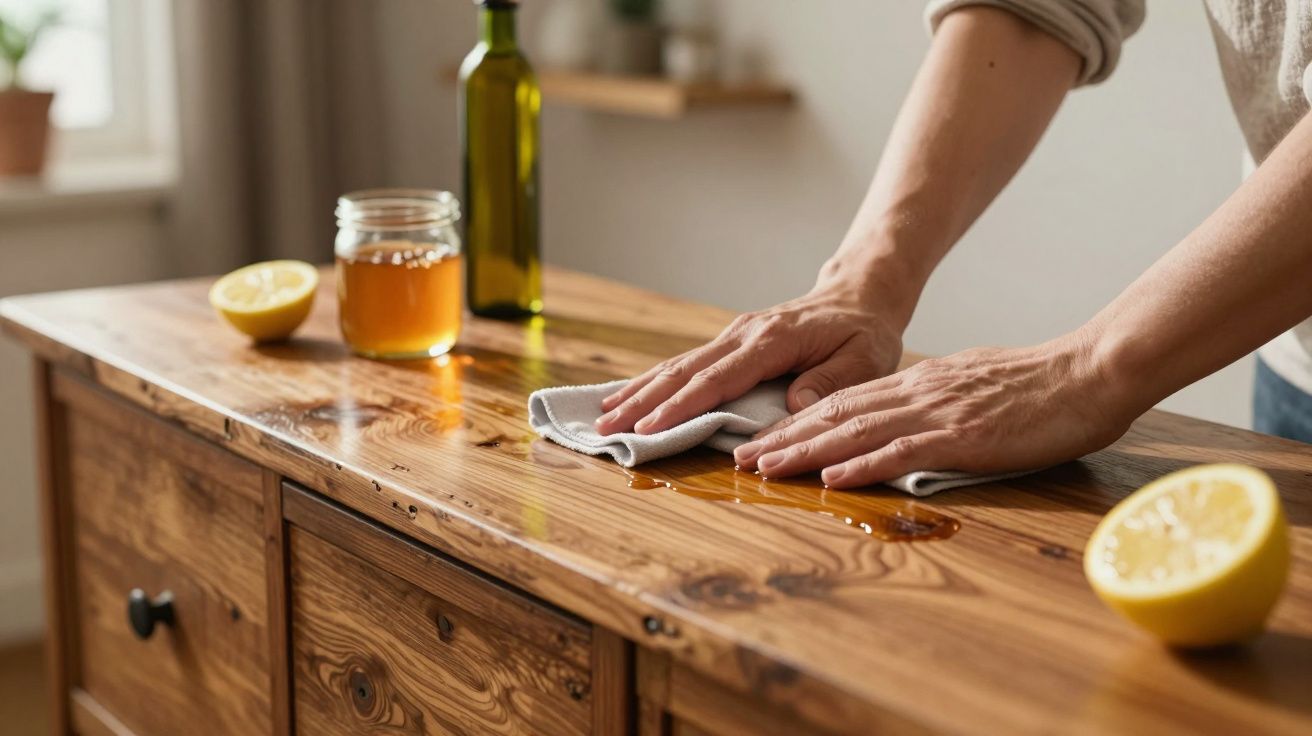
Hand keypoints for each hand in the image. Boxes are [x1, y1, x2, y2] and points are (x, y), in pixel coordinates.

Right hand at [594, 281, 905, 435]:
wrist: (858, 297)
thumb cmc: (864, 333)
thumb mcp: (864, 360)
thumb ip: (830, 383)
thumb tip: (791, 408)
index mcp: (771, 341)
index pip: (718, 379)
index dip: (681, 406)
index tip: (649, 427)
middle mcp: (743, 334)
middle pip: (684, 371)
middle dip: (643, 402)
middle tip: (605, 429)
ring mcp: (732, 336)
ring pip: (677, 366)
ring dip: (639, 391)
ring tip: (603, 415)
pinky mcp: (730, 344)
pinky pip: (686, 366)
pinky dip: (654, 382)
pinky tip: (629, 397)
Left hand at [733, 335, 1138, 487]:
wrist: (1090, 371)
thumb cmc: (1040, 385)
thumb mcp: (974, 385)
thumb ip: (936, 401)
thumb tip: (910, 419)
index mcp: (920, 384)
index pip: (844, 402)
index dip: (799, 423)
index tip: (764, 441)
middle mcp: (918, 394)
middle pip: (836, 415)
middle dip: (785, 438)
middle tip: (742, 459)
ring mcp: (939, 413)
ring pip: (856, 431)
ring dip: (806, 451)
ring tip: (766, 468)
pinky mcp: (964, 436)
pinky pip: (904, 451)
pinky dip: (863, 465)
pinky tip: (833, 478)